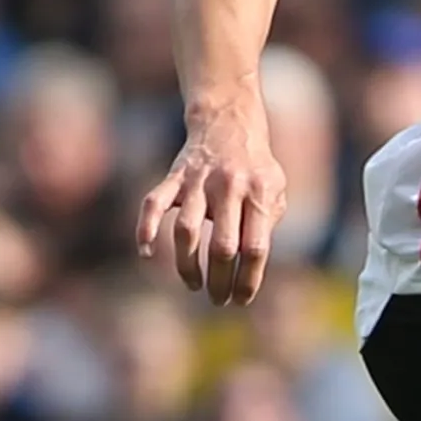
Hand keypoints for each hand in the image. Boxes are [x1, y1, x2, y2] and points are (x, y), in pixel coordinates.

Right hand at [136, 107, 285, 306]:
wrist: (228, 121)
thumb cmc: (255, 167)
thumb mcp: (275, 189)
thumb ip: (267, 224)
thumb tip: (253, 268)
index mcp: (259, 194)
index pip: (255, 248)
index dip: (248, 279)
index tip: (241, 299)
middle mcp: (229, 188)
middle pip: (222, 246)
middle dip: (219, 281)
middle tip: (217, 299)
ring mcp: (199, 182)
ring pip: (186, 231)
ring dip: (187, 265)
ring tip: (194, 284)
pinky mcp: (174, 176)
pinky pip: (153, 203)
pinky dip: (145, 228)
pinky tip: (146, 253)